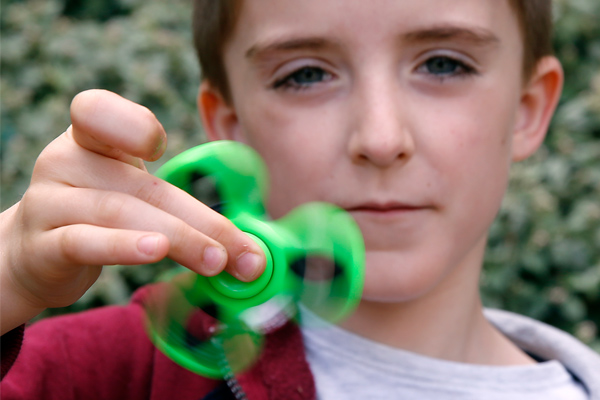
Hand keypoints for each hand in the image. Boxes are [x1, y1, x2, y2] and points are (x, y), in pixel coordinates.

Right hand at [0, 89, 264, 333]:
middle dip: (201, 221)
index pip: (98, 111)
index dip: (132, 125)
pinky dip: (122, 247)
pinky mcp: (42, 244)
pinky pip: (84, 242)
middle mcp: (64, 161)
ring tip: (217, 261)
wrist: (35, 254)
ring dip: (180, 239)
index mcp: (89, 139)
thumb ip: (179, 205)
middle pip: (143, 186)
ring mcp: (48, 202)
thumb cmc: (98, 216)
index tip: (161, 149)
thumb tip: (250, 247)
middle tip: (245, 253)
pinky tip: (154, 252)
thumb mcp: (132, 194)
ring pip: (121, 214)